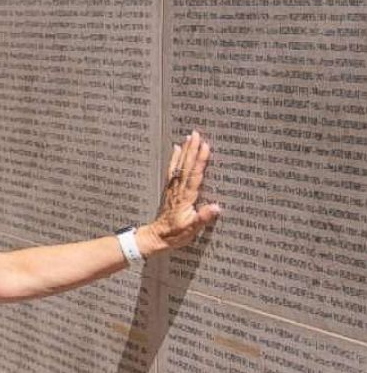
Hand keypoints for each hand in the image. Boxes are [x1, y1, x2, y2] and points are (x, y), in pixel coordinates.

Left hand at [138, 130, 220, 255]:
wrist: (156, 238)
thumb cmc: (175, 235)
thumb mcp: (191, 229)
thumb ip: (203, 218)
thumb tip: (216, 207)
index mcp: (186, 198)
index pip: (195, 176)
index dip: (200, 160)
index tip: (205, 146)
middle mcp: (179, 191)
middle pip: (186, 166)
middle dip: (192, 149)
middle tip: (196, 133)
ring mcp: (173, 190)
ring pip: (179, 166)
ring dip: (185, 151)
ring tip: (189, 136)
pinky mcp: (170, 191)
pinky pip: (172, 171)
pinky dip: (175, 159)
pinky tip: (176, 149)